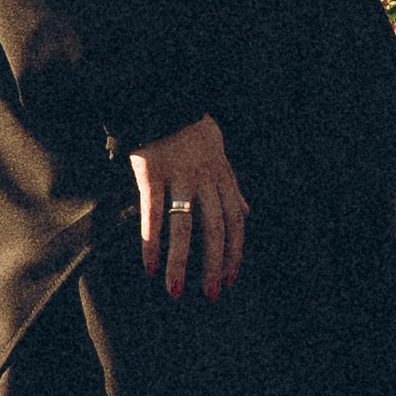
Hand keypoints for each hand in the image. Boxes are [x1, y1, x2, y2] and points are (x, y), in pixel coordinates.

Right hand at [130, 115, 246, 302]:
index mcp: (223, 179)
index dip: (234, 253)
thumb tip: (247, 212)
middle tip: (210, 295)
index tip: (230, 280)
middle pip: (214, 230)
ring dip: (179, 263)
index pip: (235, 223)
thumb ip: (232, 189)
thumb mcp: (221, 159)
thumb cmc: (195, 135)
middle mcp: (205, 180)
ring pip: (183, 227)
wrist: (165, 101)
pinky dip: (151, 243)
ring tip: (175, 291)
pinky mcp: (152, 174)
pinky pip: (153, 214)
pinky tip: (149, 266)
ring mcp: (179, 177)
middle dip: (213, 266)